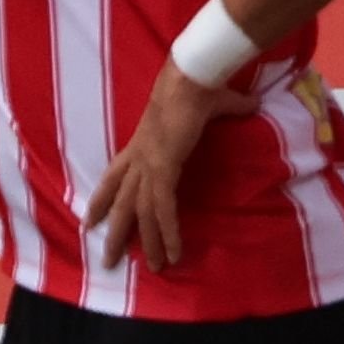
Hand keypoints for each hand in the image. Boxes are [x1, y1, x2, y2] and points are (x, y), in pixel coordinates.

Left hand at [85, 66, 218, 273]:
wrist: (192, 74)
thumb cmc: (200, 84)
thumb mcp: (215, 102)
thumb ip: (232, 107)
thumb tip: (252, 103)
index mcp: (143, 141)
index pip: (116, 174)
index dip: (103, 197)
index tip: (90, 218)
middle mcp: (140, 156)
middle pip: (121, 200)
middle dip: (114, 230)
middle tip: (107, 259)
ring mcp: (149, 163)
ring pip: (140, 212)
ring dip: (147, 242)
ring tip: (152, 268)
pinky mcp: (162, 169)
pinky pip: (162, 209)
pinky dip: (169, 233)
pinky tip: (174, 254)